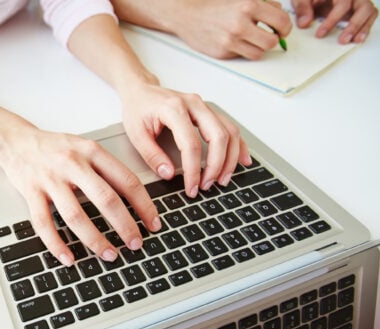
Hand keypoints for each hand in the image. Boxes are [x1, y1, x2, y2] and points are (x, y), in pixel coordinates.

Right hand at [0, 126, 160, 265]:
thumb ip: (106, 168)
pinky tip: (69, 258)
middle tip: (136, 244)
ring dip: (95, 239)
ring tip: (109, 254)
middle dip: (125, 225)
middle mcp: (73, 163)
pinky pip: (44, 223)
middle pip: (105, 199)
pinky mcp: (31, 192)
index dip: (144, 205)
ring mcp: (50, 179)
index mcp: (91, 151)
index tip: (153, 223)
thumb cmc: (55, 147)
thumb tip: (135, 199)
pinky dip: (56, 244)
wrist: (16, 140)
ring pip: (75, 215)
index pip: (126, 180)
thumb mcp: (85, 147)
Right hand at [112, 0, 292, 59]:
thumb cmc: (214, 6)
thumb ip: (263, 4)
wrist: (187, 14)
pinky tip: (236, 42)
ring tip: (253, 40)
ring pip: (259, 53)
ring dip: (259, 48)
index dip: (285, 27)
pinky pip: (242, 56)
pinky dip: (243, 51)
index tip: (281, 28)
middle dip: (273, 40)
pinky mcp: (223, 52)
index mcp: (249, 5)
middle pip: (272, 42)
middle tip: (269, 36)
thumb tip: (280, 13)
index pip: (281, 21)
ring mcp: (231, 40)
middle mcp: (240, 23)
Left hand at [119, 80, 250, 198]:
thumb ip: (151, 155)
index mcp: (174, 109)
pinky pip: (230, 127)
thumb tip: (168, 175)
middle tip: (208, 185)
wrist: (141, 90)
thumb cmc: (138, 108)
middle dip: (217, 165)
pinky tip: (243, 161)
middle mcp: (193, 104)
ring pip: (229, 131)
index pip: (191, 143)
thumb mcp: (135, 133)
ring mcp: (204, 106)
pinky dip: (239, 145)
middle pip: (218, 136)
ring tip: (222, 179)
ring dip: (230, 158)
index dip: (194, 169)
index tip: (192, 187)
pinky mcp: (209, 111)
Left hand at [292, 0, 378, 43]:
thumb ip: (302, 7)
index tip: (320, 34)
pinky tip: (358, 39)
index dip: (332, 19)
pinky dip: (366, 27)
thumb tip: (304, 23)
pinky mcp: (363, 8)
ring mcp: (359, 1)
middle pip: (362, 6)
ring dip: (362, 27)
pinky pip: (371, 16)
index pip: (342, 3)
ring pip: (369, 10)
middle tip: (342, 41)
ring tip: (353, 41)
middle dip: (353, 25)